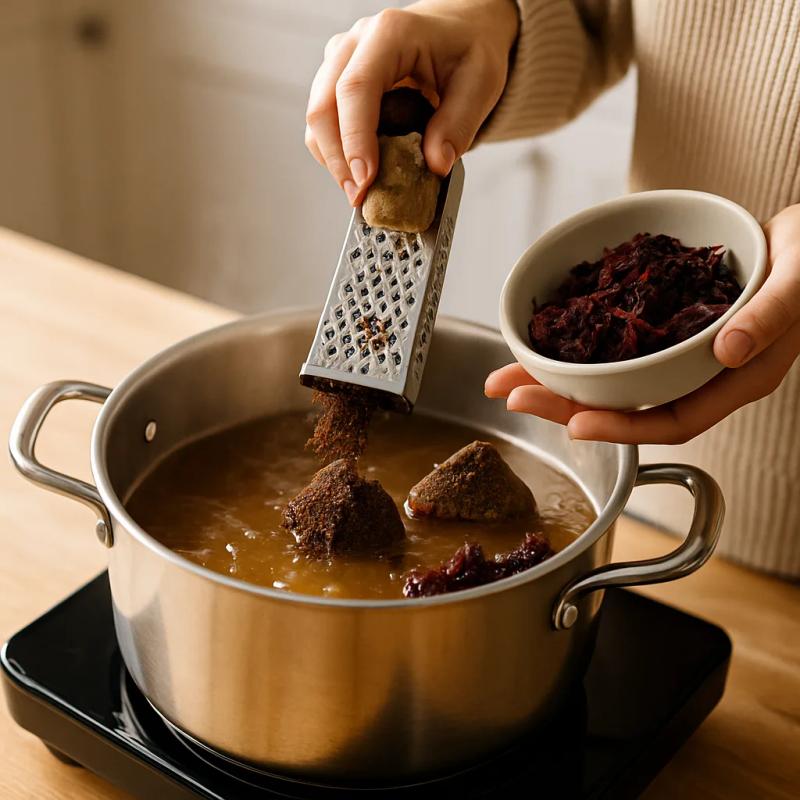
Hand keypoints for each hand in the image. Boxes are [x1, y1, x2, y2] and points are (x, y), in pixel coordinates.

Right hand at [304, 0, 517, 204]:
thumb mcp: (481, 82)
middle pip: (324, 105)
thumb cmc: (469, 49)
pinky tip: (360, 173)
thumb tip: (435, 165)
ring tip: (361, 191)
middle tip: (359, 197)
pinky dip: (337, 153)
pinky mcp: (336, 80)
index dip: (355, 138)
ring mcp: (340, 60)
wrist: (460, 30)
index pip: (356, 88)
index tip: (365, 179)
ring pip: (317, 116)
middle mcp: (356, 42)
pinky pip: (325, 122)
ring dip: (333, 160)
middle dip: (338, 159)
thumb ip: (459, 125)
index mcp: (390, 34)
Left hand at [485, 204, 799, 444]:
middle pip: (626, 406)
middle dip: (566, 405)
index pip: (671, 421)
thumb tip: (727, 350)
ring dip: (559, 378)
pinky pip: (615, 346)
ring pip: (612, 378)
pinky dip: (579, 345)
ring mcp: (678, 354)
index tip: (575, 424)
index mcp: (735, 379)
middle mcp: (699, 375)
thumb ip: (769, 316)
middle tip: (512, 395)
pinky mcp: (663, 328)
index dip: (623, 429)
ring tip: (509, 374)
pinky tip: (546, 341)